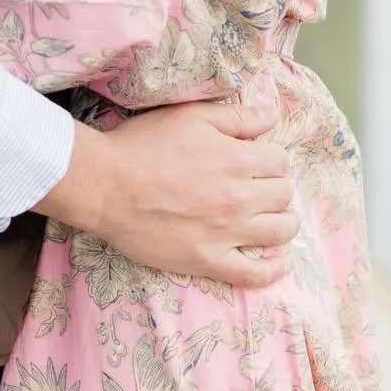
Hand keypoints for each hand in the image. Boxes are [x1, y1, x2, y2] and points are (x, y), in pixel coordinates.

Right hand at [34, 102, 297, 288]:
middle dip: (278, 186)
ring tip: (276, 218)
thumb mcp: (191, 117)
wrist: (106, 185)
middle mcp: (239, 197)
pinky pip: (253, 274)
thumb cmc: (144, 144)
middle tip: (264, 187)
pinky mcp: (208, 261)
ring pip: (279, 231)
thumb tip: (273, 116)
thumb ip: (237, 117)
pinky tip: (277, 263)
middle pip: (283, 194)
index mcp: (236, 159)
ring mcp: (226, 233)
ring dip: (284, 222)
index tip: (261, 161)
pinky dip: (272, 271)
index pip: (280, 161)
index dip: (272, 158)